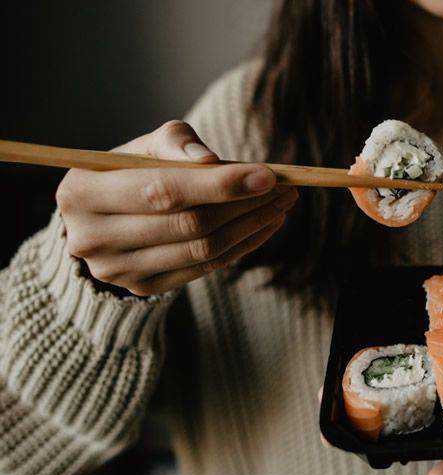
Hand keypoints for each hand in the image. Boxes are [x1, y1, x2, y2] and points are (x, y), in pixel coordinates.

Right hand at [57, 120, 297, 295]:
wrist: (107, 218)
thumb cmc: (131, 171)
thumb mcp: (144, 146)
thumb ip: (177, 144)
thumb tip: (212, 162)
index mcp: (82, 193)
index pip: (163, 191)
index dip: (219, 184)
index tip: (268, 175)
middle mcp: (92, 238)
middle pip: (189, 224)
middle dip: (245, 204)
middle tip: (285, 187)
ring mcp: (117, 270)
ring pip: (202, 249)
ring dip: (252, 225)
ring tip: (281, 203)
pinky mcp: (143, 288)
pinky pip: (206, 267)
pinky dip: (243, 244)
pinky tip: (265, 224)